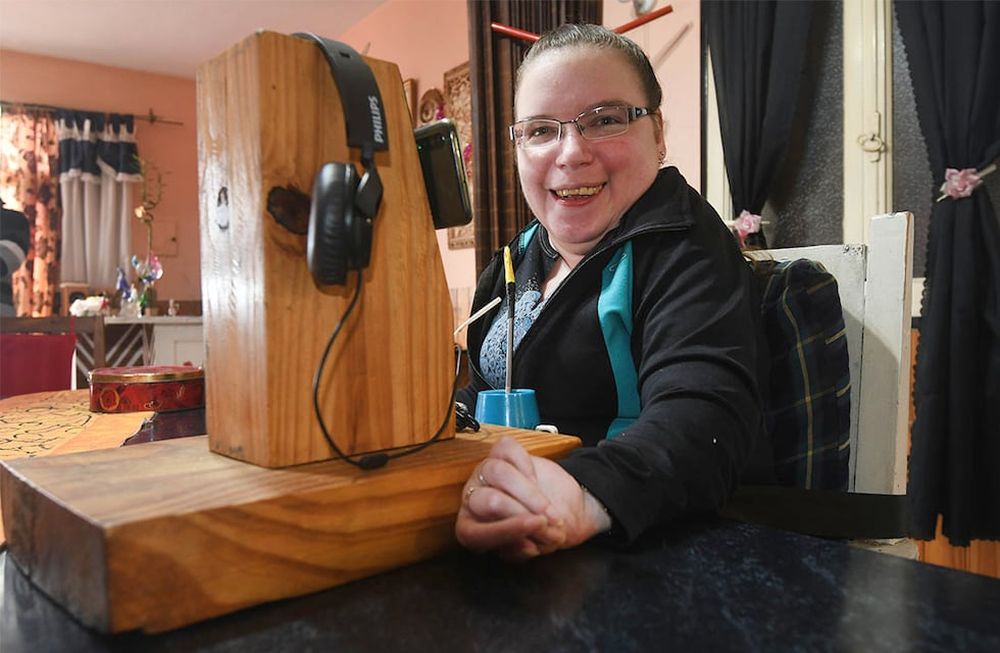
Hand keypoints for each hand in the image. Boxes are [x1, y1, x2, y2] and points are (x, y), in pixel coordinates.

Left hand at [455, 436, 611, 560]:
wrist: (564, 507)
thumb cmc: (544, 530)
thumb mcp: (536, 548)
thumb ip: (527, 550)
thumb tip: (527, 547)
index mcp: (472, 531)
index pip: (474, 534)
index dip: (504, 530)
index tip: (536, 525)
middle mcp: (472, 501)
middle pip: (488, 501)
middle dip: (522, 511)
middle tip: (549, 522)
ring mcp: (483, 474)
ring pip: (498, 473)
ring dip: (531, 494)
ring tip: (550, 509)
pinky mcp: (499, 453)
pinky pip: (508, 450)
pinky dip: (527, 465)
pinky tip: (537, 480)